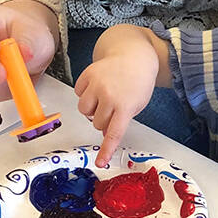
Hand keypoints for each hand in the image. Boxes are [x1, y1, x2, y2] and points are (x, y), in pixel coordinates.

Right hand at [75, 48, 158, 167]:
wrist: (134, 55)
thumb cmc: (138, 81)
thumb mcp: (136, 104)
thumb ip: (121, 119)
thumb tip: (103, 133)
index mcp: (125, 106)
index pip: (113, 133)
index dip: (106, 150)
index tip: (100, 162)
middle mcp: (109, 96)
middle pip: (97, 123)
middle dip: (103, 119)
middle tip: (113, 107)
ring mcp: (96, 84)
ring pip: (84, 110)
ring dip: (91, 109)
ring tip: (103, 98)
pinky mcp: (87, 74)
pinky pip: (78, 93)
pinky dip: (85, 93)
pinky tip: (96, 87)